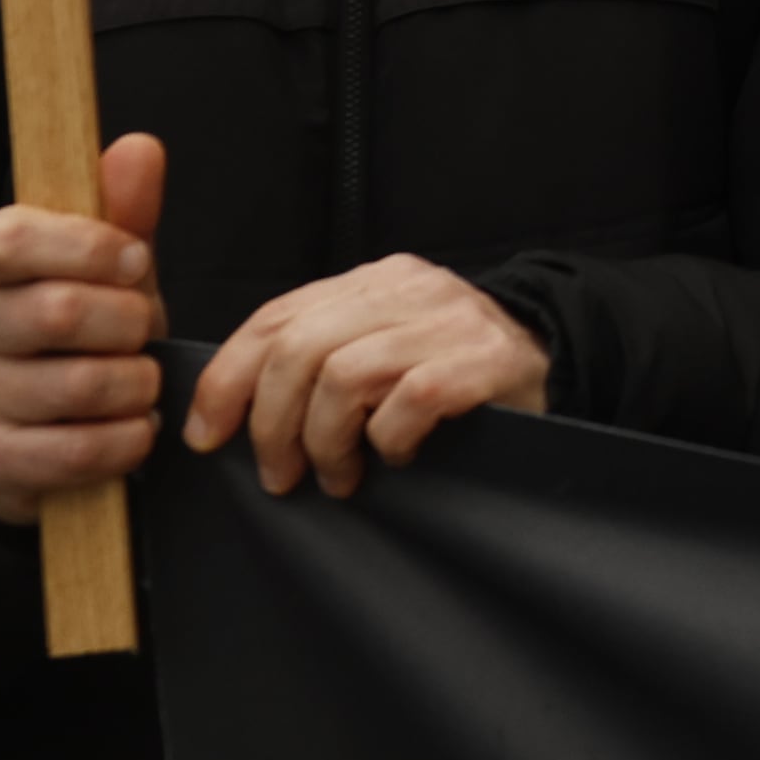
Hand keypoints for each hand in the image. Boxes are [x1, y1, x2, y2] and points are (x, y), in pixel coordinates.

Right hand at [0, 131, 169, 524]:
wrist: (23, 423)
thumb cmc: (77, 329)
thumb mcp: (105, 265)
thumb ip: (123, 210)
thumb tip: (137, 148)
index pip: (13, 237)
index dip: (90, 246)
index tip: (137, 262)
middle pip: (58, 312)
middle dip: (129, 323)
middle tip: (144, 331)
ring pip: (75, 386)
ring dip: (135, 385)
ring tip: (141, 382)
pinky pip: (73, 452)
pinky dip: (125, 440)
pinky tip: (133, 427)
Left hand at [183, 253, 549, 500]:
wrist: (553, 359)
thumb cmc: (450, 369)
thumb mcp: (380, 346)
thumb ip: (320, 357)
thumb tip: (225, 413)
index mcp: (372, 282)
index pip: (276, 317)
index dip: (227, 380)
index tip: (206, 437)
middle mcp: (407, 289)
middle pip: (299, 349)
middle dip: (272, 424)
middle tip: (280, 477)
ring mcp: (450, 321)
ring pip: (344, 375)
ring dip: (326, 442)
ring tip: (338, 478)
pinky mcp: (486, 361)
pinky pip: (411, 400)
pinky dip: (389, 439)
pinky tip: (397, 457)